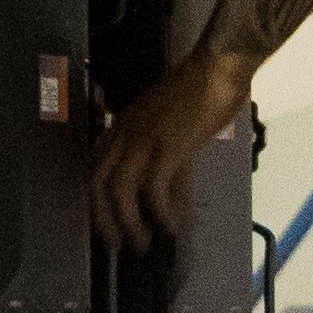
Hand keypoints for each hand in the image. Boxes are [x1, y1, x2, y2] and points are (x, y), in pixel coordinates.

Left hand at [92, 48, 250, 252]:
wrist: (216, 67)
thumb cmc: (200, 89)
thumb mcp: (169, 123)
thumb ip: (164, 154)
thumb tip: (171, 191)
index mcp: (123, 124)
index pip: (96, 167)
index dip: (97, 201)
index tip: (106, 224)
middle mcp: (126, 132)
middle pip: (99, 183)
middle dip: (104, 219)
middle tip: (118, 245)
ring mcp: (145, 138)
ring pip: (120, 190)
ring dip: (129, 222)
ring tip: (143, 242)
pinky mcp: (168, 145)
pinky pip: (155, 187)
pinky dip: (161, 211)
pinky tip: (171, 225)